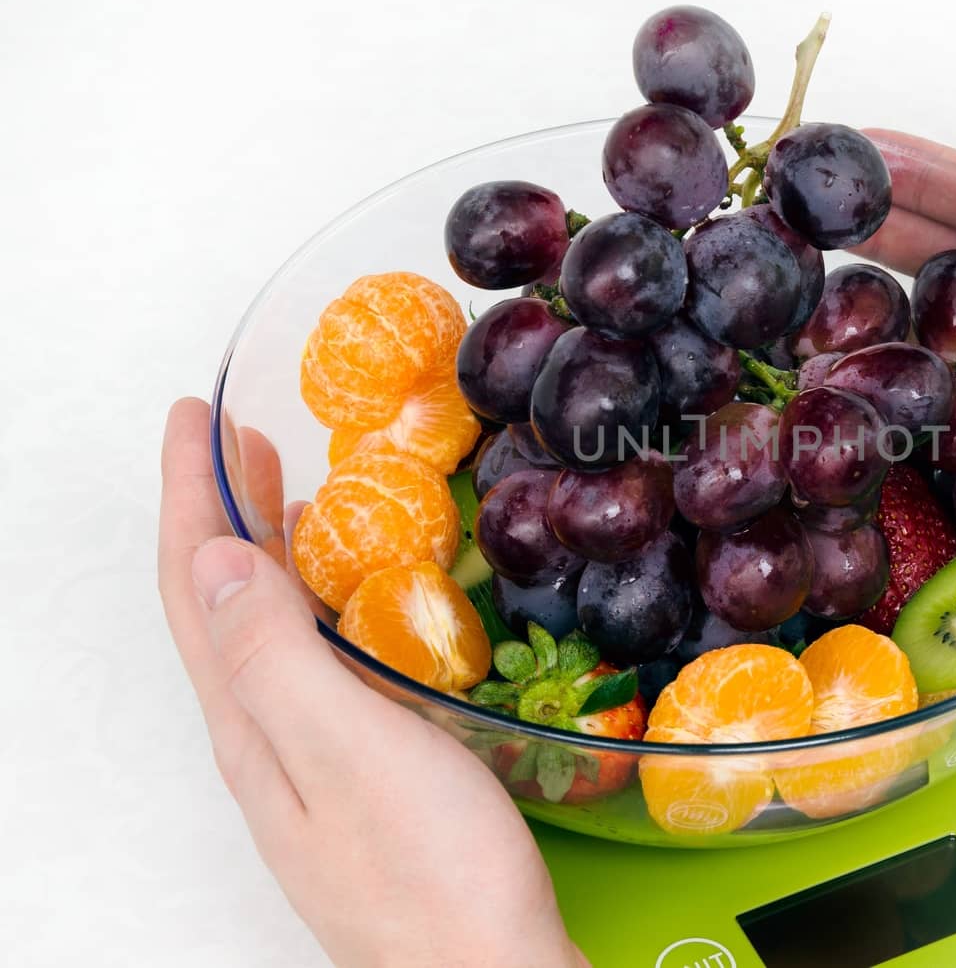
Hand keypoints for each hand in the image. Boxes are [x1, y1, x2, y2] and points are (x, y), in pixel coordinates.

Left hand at [158, 398, 585, 967]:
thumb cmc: (432, 872)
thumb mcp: (348, 748)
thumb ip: (274, 656)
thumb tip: (215, 557)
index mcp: (252, 724)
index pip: (196, 588)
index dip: (189, 495)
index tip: (192, 417)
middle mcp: (267, 743)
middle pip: (220, 606)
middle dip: (216, 511)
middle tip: (237, 434)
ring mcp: (312, 765)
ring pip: (264, 636)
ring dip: (261, 555)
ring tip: (284, 495)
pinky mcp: (362, 779)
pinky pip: (311, 667)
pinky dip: (313, 606)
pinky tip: (350, 605)